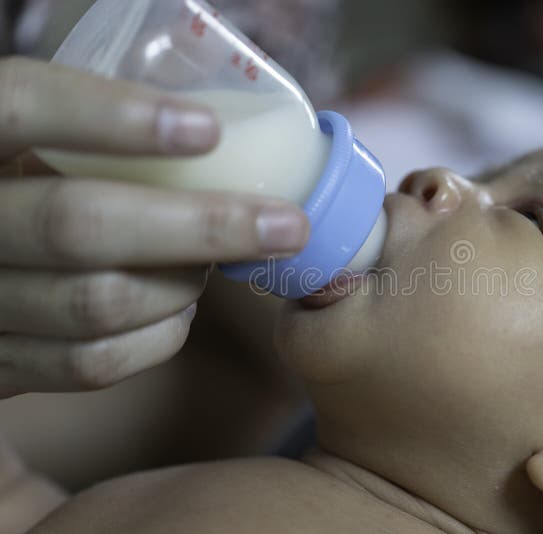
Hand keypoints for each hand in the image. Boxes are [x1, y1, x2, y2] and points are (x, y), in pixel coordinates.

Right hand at [0, 57, 309, 396]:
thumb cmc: (22, 190)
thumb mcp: (32, 146)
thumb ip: (84, 135)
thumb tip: (211, 129)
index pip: (21, 106)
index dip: (110, 117)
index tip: (208, 130)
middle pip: (80, 225)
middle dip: (202, 225)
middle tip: (287, 224)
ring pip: (97, 301)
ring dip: (183, 282)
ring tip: (221, 263)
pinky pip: (89, 363)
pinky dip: (158, 336)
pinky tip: (181, 309)